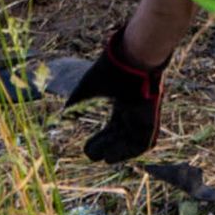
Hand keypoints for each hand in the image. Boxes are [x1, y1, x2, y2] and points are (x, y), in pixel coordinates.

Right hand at [77, 7, 168, 163]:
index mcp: (123, 101)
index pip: (114, 126)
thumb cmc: (111, 68)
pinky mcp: (151, 118)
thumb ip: (76, 102)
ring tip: (102, 158)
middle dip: (106, 146)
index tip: (87, 147)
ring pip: (132, 141)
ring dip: (117, 152)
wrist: (133, 57)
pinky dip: (129, 152)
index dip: (101, 139)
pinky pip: (144, 143)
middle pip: (121, 136)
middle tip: (90, 154)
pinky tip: (112, 156)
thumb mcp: (88, 88)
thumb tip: (63, 116)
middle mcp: (134, 110)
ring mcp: (143, 114)